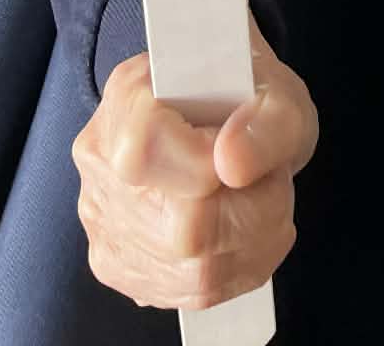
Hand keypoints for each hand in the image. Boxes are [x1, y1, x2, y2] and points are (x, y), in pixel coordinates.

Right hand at [72, 16, 317, 311]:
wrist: (233, 123)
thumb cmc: (252, 99)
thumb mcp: (281, 93)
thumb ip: (269, 121)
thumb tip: (231, 163)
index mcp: (128, 96)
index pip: (146, 151)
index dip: (210, 165)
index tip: (242, 153)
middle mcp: (102, 160)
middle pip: (178, 228)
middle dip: (250, 212)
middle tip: (271, 180)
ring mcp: (103, 218)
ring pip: (189, 271)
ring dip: (251, 244)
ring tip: (262, 202)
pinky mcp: (118, 264)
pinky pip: (187, 292)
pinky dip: (234, 268)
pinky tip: (243, 231)